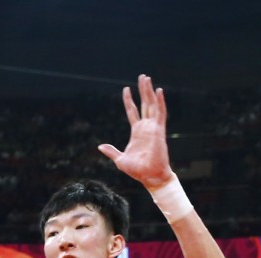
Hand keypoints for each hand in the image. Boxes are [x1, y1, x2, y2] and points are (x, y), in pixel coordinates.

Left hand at [97, 74, 174, 188]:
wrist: (149, 176)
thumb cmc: (137, 171)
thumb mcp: (119, 159)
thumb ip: (111, 151)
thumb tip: (100, 146)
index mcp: (137, 132)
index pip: (133, 111)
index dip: (129, 100)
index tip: (126, 89)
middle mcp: (146, 127)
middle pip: (144, 104)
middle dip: (143, 90)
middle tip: (143, 77)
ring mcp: (153, 128)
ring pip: (152, 105)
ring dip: (150, 91)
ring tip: (147, 78)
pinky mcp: (159, 130)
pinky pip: (160, 113)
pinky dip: (160, 102)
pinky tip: (159, 91)